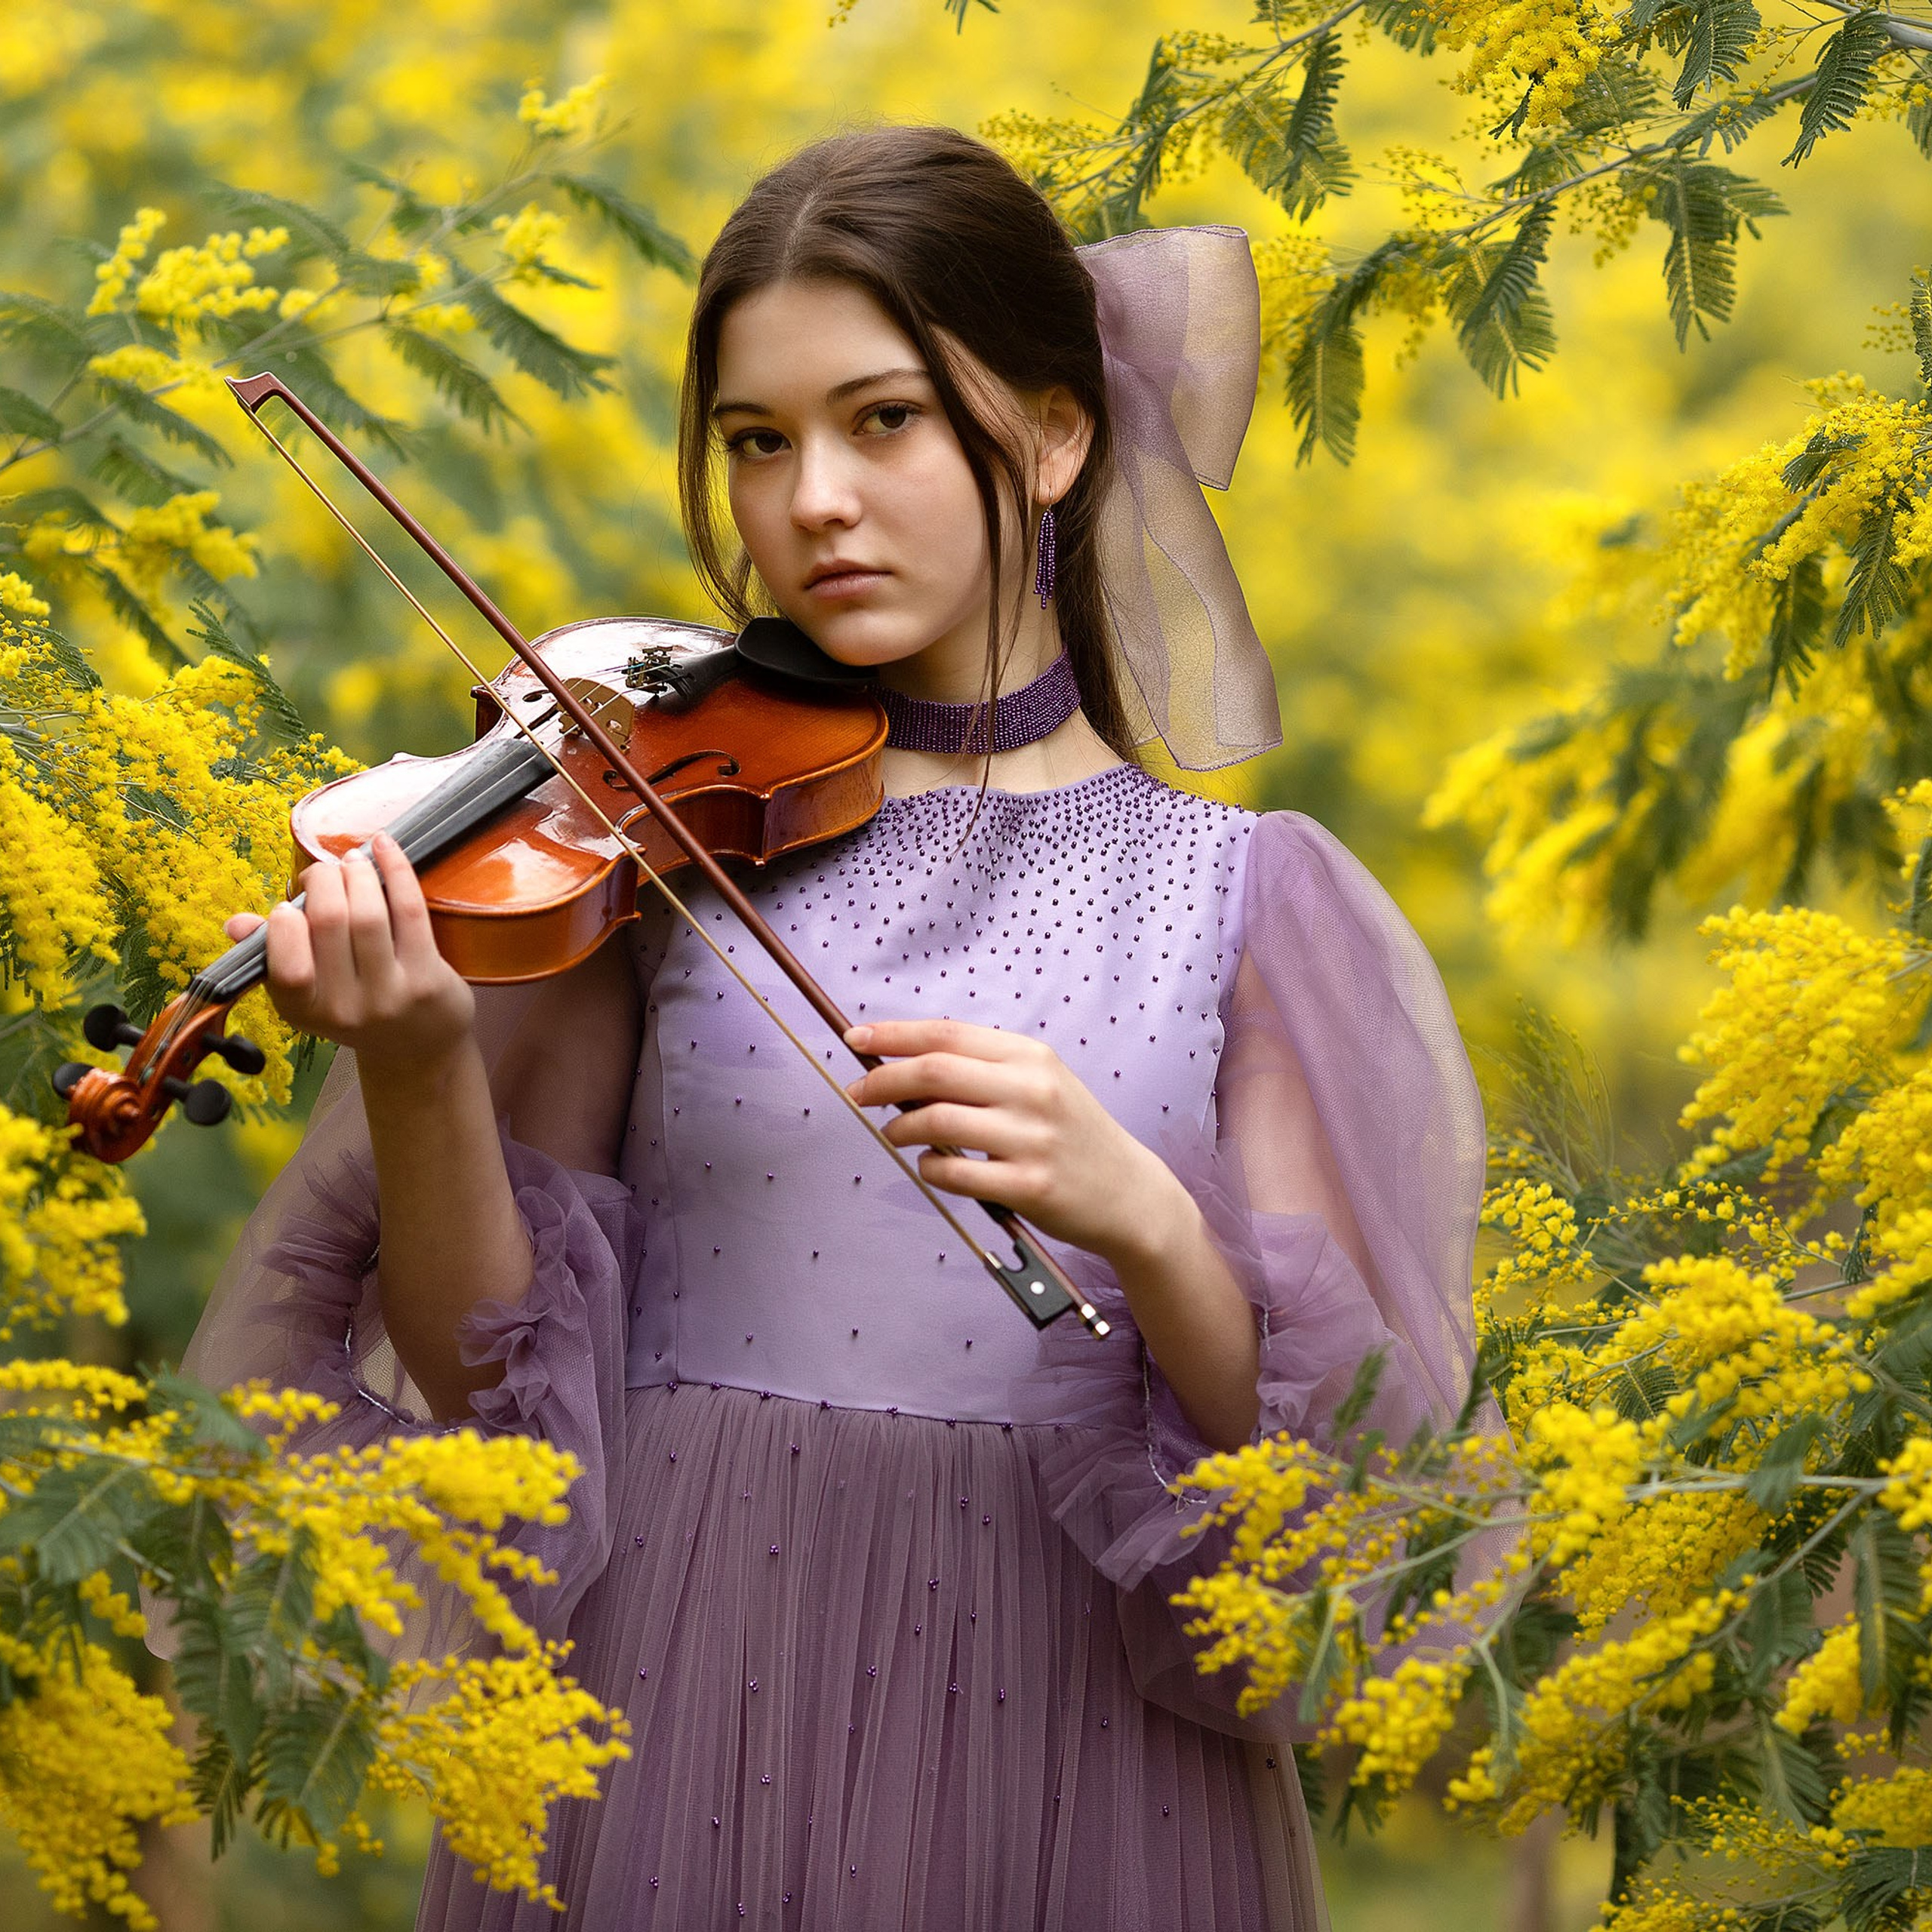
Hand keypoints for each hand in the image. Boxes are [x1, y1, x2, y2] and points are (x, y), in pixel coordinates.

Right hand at [224, 832, 474, 1076]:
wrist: (416, 1046)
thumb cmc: (354, 1004)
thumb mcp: (307, 992)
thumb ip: (272, 955)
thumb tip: (236, 924)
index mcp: (303, 1010)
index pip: (286, 966)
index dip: (284, 925)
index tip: (290, 904)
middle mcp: (345, 1008)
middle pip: (329, 922)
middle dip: (323, 880)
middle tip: (325, 872)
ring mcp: (390, 995)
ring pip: (368, 914)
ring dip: (357, 874)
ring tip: (353, 862)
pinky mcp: (427, 978)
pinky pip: (409, 910)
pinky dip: (395, 869)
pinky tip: (383, 847)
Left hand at [842, 1017, 1188, 1264]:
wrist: (1128, 1191)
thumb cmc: (1071, 1134)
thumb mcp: (1040, 1085)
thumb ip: (982, 1072)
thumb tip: (903, 1068)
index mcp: (1031, 1056)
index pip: (948, 1034)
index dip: (894, 1034)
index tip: (855, 1037)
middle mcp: (1033, 1090)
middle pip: (934, 1072)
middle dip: (882, 1079)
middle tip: (857, 1092)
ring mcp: (1032, 1138)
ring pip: (938, 1122)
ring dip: (900, 1128)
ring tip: (895, 1134)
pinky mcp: (1030, 1185)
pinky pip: (955, 1172)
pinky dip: (929, 1168)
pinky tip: (931, 1166)